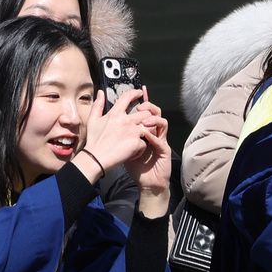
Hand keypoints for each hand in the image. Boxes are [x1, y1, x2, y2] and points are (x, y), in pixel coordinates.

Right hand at [79, 88, 161, 181]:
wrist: (95, 159)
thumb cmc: (93, 141)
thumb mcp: (92, 120)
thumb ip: (97, 105)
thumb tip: (100, 93)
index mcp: (115, 114)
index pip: (128, 97)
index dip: (136, 93)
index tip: (140, 93)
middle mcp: (125, 121)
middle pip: (145, 112)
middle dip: (146, 117)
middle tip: (143, 122)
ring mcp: (132, 132)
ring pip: (149, 126)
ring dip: (147, 131)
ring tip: (140, 137)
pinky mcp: (136, 143)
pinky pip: (145, 142)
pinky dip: (141, 147)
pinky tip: (133, 150)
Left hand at [125, 95, 171, 218]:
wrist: (146, 180)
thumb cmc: (135, 163)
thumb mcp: (123, 145)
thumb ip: (117, 131)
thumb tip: (108, 117)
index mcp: (144, 129)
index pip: (146, 110)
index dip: (144, 100)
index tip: (140, 91)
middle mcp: (153, 132)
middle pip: (155, 113)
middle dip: (149, 107)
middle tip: (140, 105)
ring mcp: (160, 140)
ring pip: (162, 123)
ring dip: (153, 120)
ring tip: (144, 120)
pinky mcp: (164, 150)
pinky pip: (161, 140)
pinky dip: (154, 137)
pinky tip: (146, 136)